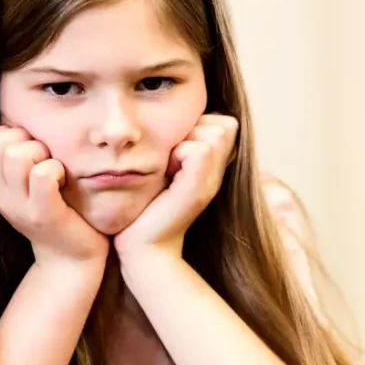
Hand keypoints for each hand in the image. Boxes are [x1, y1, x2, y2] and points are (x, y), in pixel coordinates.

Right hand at [0, 126, 108, 266]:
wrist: (72, 258)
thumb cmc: (55, 209)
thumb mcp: (26, 183)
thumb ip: (14, 155)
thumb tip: (15, 115)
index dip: (6, 136)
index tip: (28, 153)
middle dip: (26, 142)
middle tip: (44, 161)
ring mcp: (19, 208)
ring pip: (17, 155)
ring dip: (43, 154)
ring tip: (54, 171)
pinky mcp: (43, 215)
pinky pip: (42, 174)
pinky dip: (57, 170)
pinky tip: (63, 182)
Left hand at [114, 114, 237, 257]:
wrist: (142, 246)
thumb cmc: (146, 206)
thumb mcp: (165, 167)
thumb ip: (180, 143)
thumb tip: (183, 118)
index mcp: (214, 165)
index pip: (223, 122)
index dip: (196, 128)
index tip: (173, 155)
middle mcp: (219, 172)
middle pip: (221, 124)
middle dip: (191, 132)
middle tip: (169, 162)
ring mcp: (213, 181)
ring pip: (212, 133)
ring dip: (182, 143)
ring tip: (166, 170)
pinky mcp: (201, 190)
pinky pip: (200, 150)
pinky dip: (177, 156)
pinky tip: (166, 177)